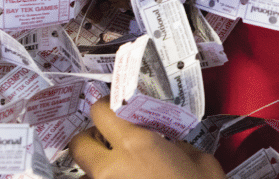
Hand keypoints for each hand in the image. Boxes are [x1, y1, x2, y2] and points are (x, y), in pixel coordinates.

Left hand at [70, 99, 224, 178]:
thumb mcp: (200, 160)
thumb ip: (177, 146)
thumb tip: (168, 146)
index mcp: (136, 144)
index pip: (101, 112)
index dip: (105, 107)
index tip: (115, 108)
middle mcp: (111, 168)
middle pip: (78, 144)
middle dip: (90, 139)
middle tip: (110, 140)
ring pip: (85, 173)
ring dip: (98, 167)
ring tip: (121, 169)